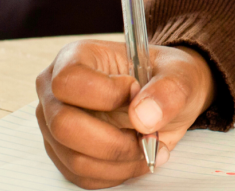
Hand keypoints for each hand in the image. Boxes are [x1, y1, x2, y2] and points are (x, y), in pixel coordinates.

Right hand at [35, 39, 214, 188]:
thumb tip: (143, 115)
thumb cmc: (165, 78)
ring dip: (121, 161)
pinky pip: (82, 176)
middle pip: (64, 125)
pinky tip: (137, 157)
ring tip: (149, 147)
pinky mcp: (63, 153)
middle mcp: (56, 91)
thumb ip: (167, 89)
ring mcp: (54, 125)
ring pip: (75, 159)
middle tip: (147, 135)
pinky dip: (116, 173)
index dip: (105, 94)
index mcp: (76, 57)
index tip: (134, 91)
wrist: (166, 99)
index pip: (69, 81)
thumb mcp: (180, 74)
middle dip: (114, 140)